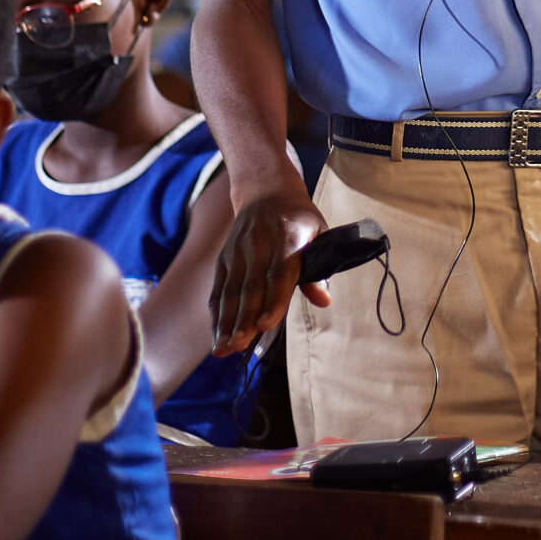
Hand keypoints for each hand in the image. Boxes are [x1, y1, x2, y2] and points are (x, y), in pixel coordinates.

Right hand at [208, 183, 327, 357]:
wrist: (265, 190)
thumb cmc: (299, 220)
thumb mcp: (319, 233)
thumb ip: (319, 269)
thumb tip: (323, 300)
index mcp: (288, 237)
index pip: (280, 273)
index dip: (273, 300)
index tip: (266, 325)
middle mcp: (258, 244)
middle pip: (250, 287)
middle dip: (243, 319)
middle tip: (238, 347)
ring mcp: (238, 251)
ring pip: (231, 291)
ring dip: (226, 322)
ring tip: (223, 349)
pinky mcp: (224, 258)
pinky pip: (219, 289)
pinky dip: (216, 314)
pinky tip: (216, 336)